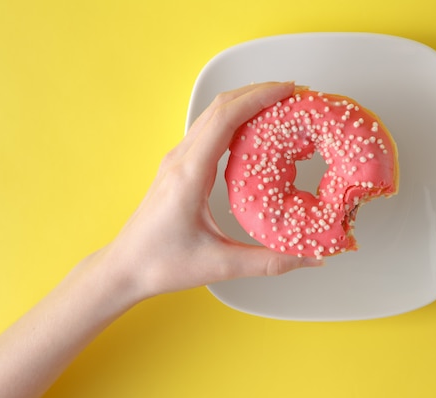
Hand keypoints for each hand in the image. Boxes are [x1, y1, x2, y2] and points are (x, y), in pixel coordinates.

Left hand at [100, 81, 322, 297]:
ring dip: (245, 103)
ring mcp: (177, 161)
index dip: (259, 98)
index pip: (226, 118)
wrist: (124, 269)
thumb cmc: (160, 263)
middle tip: (291, 93)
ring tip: (277, 105)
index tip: (287, 91)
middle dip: (257, 93)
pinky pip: (208, 130)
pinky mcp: (178, 167)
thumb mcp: (221, 265)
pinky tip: (251, 130)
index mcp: (190, 174)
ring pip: (212, 115)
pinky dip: (233, 119)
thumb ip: (269, 262)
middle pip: (220, 107)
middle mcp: (181, 160)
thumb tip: (310, 258)